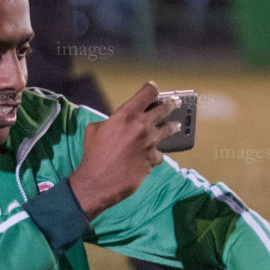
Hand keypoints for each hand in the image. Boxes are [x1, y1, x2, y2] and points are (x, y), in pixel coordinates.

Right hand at [68, 82, 176, 218]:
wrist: (97, 181)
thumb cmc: (93, 155)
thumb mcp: (96, 129)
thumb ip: (113, 121)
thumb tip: (119, 122)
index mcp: (126, 114)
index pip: (147, 93)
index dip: (151, 88)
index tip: (154, 88)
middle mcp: (142, 125)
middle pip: (164, 108)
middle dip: (171, 104)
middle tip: (176, 103)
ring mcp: (150, 142)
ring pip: (168, 129)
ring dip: (172, 126)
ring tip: (176, 125)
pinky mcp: (153, 159)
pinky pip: (159, 153)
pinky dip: (155, 154)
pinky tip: (153, 156)